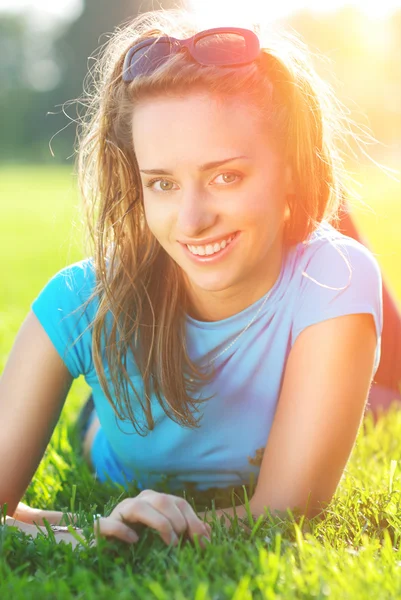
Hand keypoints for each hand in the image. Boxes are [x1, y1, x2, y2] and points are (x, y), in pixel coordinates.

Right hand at [94, 490, 211, 547]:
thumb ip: (188, 533)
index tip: (203, 542)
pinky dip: (123, 531)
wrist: (109, 549)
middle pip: (161, 500)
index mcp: (157, 501)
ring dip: (158, 523)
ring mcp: (120, 511)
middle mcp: (140, 500)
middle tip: (181, 542)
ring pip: (139, 506)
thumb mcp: (169, 537)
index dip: (194, 521)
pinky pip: (110, 523)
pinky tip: (134, 540)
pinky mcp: (103, 525)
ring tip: (168, 542)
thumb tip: (209, 534)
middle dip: (177, 521)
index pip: (179, 503)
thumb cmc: (143, 541)